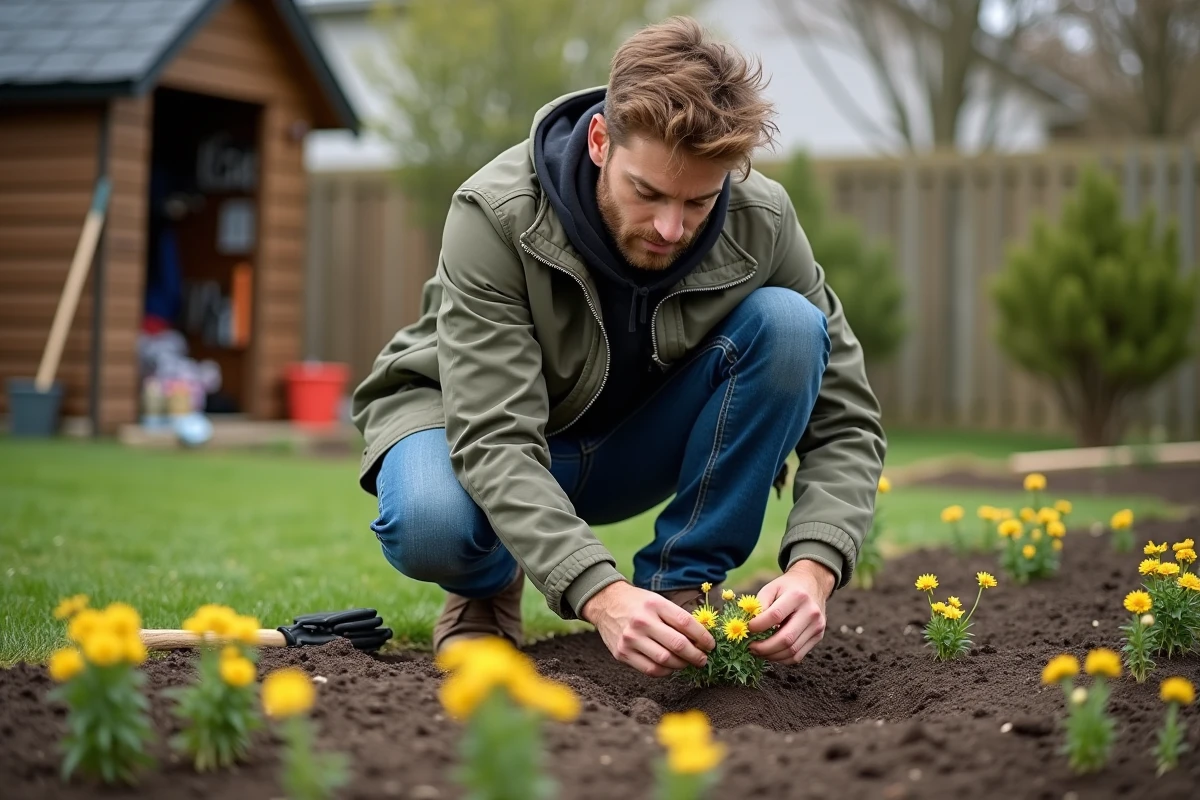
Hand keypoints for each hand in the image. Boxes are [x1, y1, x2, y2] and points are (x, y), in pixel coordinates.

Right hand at [581, 581, 714, 676]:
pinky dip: (666, 671)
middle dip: (696, 655)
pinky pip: (651, 670)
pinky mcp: (622, 653)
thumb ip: (677, 618)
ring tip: (688, 663)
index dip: (703, 637)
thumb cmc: (638, 603)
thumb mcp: (657, 601)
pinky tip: (671, 667)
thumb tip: (702, 638)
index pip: (686, 623)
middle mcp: (642, 621)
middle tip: (703, 659)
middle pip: (678, 644)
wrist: (605, 603)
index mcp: (655, 604)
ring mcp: (630, 639)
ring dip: (682, 665)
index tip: (710, 645)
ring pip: (666, 660)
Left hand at [747, 560, 834, 663]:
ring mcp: (817, 626)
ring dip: (771, 656)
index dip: (758, 626)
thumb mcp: (771, 588)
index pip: (775, 616)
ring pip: (792, 651)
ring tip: (759, 651)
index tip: (747, 628)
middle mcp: (811, 612)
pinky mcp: (818, 636)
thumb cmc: (787, 587)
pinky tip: (771, 653)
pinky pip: (798, 656)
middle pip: (786, 639)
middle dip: (764, 647)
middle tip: (750, 647)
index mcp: (797, 596)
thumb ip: (759, 605)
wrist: (812, 585)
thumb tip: (749, 626)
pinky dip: (782, 659)